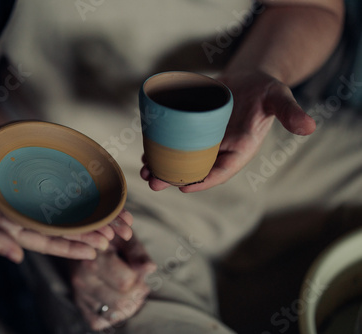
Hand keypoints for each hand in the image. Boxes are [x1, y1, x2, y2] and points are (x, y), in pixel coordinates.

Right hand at [0, 127, 132, 262]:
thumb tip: (16, 258)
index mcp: (13, 227)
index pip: (49, 240)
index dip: (73, 246)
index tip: (98, 249)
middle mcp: (25, 214)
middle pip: (62, 226)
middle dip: (88, 230)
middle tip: (116, 233)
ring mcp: (27, 197)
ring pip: (63, 208)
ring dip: (86, 212)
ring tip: (112, 216)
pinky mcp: (27, 179)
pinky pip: (53, 186)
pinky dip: (72, 189)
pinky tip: (90, 190)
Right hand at [70, 235, 156, 330]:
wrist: (85, 238)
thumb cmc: (109, 236)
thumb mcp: (124, 237)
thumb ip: (137, 252)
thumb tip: (150, 268)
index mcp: (94, 258)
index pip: (126, 282)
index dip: (140, 278)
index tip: (141, 270)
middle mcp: (82, 278)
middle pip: (121, 301)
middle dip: (137, 293)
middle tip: (140, 283)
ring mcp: (79, 293)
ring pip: (112, 314)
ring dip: (129, 306)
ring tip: (131, 290)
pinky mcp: (78, 303)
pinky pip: (97, 321)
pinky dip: (112, 316)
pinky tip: (118, 301)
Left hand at [141, 70, 316, 191]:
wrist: (249, 79)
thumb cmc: (265, 91)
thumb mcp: (278, 97)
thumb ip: (289, 112)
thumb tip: (308, 127)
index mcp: (239, 151)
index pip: (220, 172)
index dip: (202, 181)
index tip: (183, 187)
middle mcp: (219, 150)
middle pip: (194, 170)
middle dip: (173, 178)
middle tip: (153, 182)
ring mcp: (203, 141)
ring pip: (181, 160)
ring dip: (162, 167)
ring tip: (145, 171)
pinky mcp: (192, 129)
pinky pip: (176, 143)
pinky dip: (161, 149)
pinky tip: (146, 153)